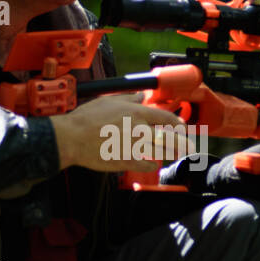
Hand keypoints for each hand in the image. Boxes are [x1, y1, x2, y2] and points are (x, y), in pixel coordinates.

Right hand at [50, 95, 188, 173]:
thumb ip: (129, 98)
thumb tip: (142, 95)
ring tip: (174, 154)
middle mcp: (139, 129)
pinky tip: (153, 164)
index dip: (177, 123)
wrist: (72, 138)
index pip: (165, 117)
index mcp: (136, 113)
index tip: (182, 127)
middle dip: (181, 142)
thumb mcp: (109, 101)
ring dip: (169, 153)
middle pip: (169, 137)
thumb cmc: (87, 118)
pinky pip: (147, 165)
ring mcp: (134, 146)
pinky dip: (152, 165)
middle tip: (187, 146)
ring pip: (160, 151)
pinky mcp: (126, 161)